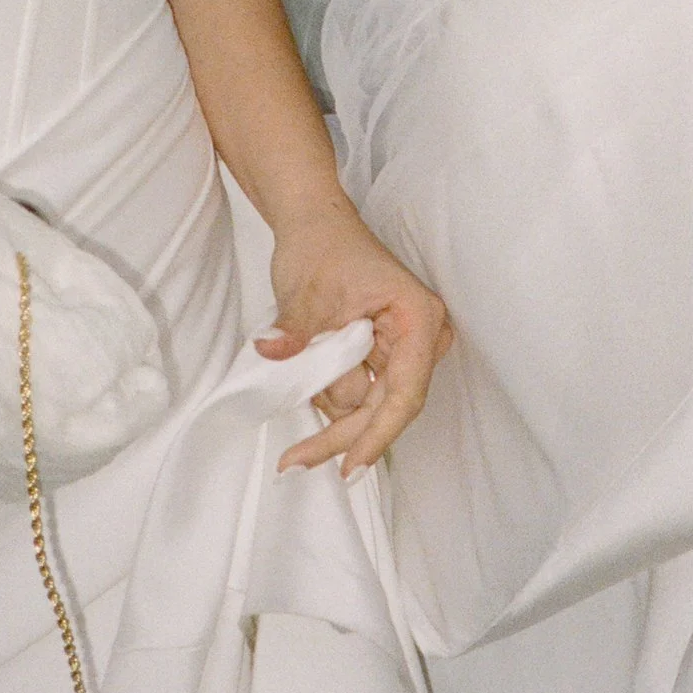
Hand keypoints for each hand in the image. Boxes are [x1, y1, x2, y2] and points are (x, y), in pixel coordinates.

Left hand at [258, 195, 450, 478]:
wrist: (314, 225)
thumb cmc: (322, 245)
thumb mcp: (307, 291)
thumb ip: (296, 329)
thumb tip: (272, 352)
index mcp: (417, 320)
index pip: (404, 394)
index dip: (377, 436)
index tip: (349, 467)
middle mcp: (419, 339)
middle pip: (384, 409)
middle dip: (341, 434)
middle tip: (294, 461)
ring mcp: (402, 350)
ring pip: (368, 406)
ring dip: (330, 408)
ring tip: (298, 376)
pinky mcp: (381, 355)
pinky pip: (359, 392)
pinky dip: (330, 394)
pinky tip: (306, 383)